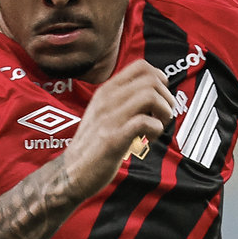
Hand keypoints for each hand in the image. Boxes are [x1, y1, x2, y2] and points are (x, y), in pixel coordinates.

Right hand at [54, 62, 177, 203]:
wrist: (71, 172)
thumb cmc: (91, 146)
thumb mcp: (103, 113)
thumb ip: (123, 100)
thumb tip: (153, 93)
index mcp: (106, 92)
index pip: (141, 66)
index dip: (160, 78)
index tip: (160, 96)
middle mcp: (107, 101)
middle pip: (151, 80)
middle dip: (166, 98)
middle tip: (162, 115)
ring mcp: (109, 119)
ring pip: (150, 97)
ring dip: (163, 112)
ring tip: (158, 126)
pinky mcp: (113, 140)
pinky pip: (144, 122)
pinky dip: (156, 129)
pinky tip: (148, 138)